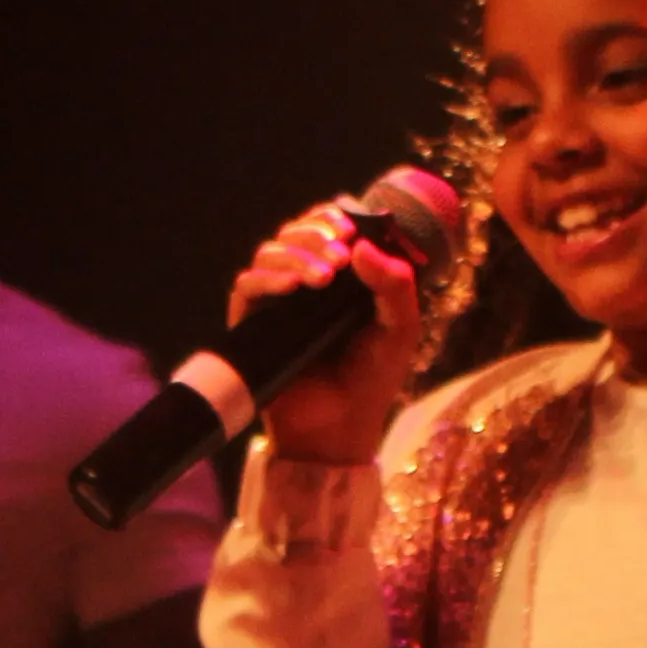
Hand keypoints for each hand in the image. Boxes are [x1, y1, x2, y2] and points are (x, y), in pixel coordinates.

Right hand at [225, 199, 423, 467]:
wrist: (338, 430)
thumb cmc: (371, 380)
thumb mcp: (399, 330)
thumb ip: (395, 287)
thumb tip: (361, 246)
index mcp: (341, 276)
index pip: (327, 227)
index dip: (333, 216)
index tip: (349, 226)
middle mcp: (304, 280)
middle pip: (296, 231)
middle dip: (316, 232)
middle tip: (340, 252)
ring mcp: (275, 300)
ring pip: (270, 251)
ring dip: (296, 253)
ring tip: (324, 278)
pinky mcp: (251, 323)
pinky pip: (247, 285)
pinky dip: (268, 277)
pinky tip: (292, 286)